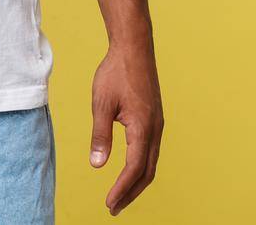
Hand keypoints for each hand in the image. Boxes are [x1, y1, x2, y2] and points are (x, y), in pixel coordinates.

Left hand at [89, 41, 163, 214]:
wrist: (134, 48)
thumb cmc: (116, 73)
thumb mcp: (101, 104)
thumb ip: (100, 135)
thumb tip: (97, 164)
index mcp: (143, 128)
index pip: (134, 169)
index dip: (122, 189)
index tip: (109, 204)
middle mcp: (155, 129)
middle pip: (146, 172)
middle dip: (130, 192)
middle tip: (113, 208)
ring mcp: (158, 125)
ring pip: (151, 163)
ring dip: (136, 182)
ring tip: (120, 196)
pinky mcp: (155, 119)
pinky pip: (151, 151)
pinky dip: (141, 167)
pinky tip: (129, 171)